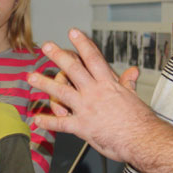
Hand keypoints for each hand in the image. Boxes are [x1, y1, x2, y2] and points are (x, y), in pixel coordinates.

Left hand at [28, 28, 151, 164]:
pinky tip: (37, 120)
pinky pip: (61, 123)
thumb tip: (133, 71)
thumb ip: (129, 83)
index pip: (93, 58)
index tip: (74, 32)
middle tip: (46, 46)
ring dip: (44, 83)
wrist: (142, 140)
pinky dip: (48, 122)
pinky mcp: (82, 127)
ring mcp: (86, 109)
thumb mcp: (135, 97)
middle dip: (58, 56)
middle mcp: (95, 93)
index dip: (82, 44)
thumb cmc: (140, 121)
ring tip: (31, 77)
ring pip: (61, 92)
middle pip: (73, 69)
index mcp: (108, 84)